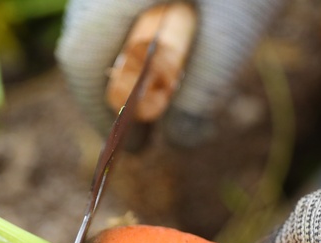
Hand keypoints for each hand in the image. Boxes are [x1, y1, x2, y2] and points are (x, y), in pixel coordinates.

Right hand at [55, 0, 284, 146]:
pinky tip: (183, 39)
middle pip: (89, 40)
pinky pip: (125, 2)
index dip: (102, 114)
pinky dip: (150, 32)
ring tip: (172, 88)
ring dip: (135, 62)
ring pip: (107, 20)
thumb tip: (180, 141)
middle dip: (120, 91)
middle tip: (153, 127)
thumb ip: (204, 89)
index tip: (132, 148)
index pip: (82, 60)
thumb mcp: (238, 24)